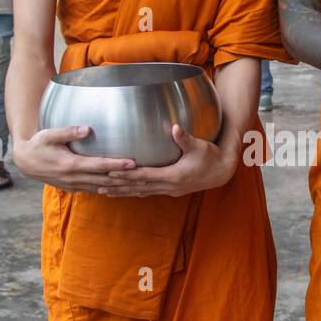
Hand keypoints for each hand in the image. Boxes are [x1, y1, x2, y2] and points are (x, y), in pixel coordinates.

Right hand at [14, 125, 135, 191]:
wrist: (25, 163)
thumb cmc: (38, 145)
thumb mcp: (49, 135)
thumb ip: (68, 132)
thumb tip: (87, 129)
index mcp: (71, 165)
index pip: (100, 166)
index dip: (117, 165)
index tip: (133, 163)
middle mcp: (74, 178)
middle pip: (104, 180)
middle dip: (124, 179)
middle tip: (143, 175)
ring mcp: (73, 185)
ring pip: (101, 188)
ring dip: (118, 187)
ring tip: (135, 183)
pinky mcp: (72, 188)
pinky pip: (93, 190)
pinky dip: (106, 189)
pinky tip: (118, 187)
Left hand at [97, 124, 237, 197]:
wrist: (222, 172)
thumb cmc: (210, 156)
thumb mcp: (199, 146)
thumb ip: (184, 138)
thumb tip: (175, 127)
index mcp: (173, 176)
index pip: (144, 176)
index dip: (126, 175)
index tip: (110, 173)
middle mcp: (169, 186)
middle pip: (138, 188)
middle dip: (118, 187)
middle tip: (98, 186)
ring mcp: (170, 190)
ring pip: (141, 193)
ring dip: (123, 192)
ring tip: (105, 192)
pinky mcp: (171, 190)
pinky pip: (148, 192)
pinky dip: (135, 192)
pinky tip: (125, 192)